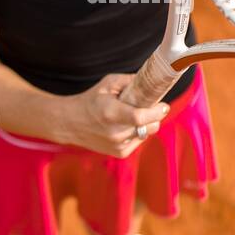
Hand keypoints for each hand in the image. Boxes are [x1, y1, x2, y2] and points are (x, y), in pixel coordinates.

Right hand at [56, 72, 170, 156]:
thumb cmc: (90, 100)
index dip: (157, 112)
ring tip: (133, 115)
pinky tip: (127, 126)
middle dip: (156, 116)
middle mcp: (115, 132)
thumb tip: (152, 81)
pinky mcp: (120, 153)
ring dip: (147, 124)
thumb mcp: (108, 83)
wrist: (70, 123)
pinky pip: (139, 141)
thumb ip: (130, 81)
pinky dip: (139, 132)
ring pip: (147, 133)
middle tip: (152, 106)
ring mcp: (117, 145)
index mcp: (111, 113)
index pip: (140, 117)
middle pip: (149, 126)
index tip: (164, 105)